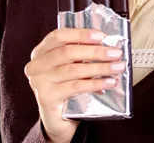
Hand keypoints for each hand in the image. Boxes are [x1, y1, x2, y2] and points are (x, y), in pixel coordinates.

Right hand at [24, 28, 125, 142]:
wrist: (57, 119)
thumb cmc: (67, 86)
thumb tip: (108, 47)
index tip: (101, 36)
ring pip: (73, 70)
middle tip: (115, 53)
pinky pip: (75, 87)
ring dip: (99, 68)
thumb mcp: (72, 66)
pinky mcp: (47, 98)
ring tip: (117, 67)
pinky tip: (109, 82)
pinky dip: (95, 83)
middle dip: (95, 52)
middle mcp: (36, 65)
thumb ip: (82, 54)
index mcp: (41, 52)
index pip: (59, 36)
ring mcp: (39, 82)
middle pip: (67, 52)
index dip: (80, 34)